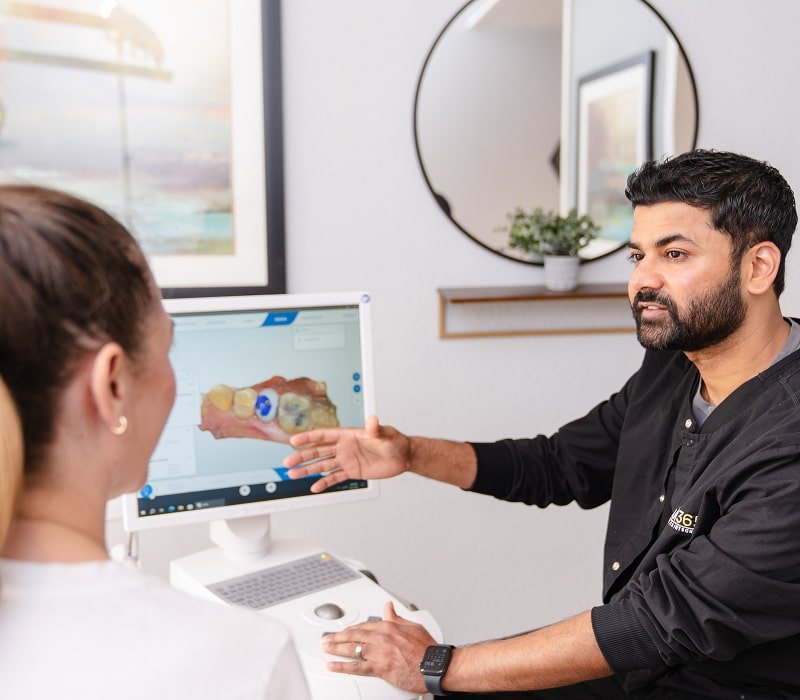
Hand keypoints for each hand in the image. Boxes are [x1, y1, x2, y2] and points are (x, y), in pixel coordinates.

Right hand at [283, 415, 411, 492]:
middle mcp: (344, 447)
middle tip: (288, 461)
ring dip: (308, 469)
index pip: (324, 436)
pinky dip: (324, 482)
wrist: (403, 457)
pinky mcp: (352, 471)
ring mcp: (347, 460)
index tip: (294, 440)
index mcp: (348, 435)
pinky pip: (335, 477)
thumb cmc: (395, 441)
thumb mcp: (385, 434)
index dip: (309, 437)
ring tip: (293, 474)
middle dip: (302, 456)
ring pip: (323, 465)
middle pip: (318, 451)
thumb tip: (373, 420)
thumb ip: (376, 429)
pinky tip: (314, 487)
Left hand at [321, 602, 435, 692]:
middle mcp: (381, 637)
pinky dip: (342, 666)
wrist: (434, 665)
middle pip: (353, 634)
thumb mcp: (412, 625)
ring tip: (325, 648)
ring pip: (351, 648)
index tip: (344, 631)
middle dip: (337, 636)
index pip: (364, 625)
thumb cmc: (426, 648)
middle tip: (326, 638)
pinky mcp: (379, 667)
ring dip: (335, 647)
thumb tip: (388, 607)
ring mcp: (379, 652)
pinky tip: (332, 665)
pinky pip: (356, 667)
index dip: (352, 628)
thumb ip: (396, 617)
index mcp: (388, 626)